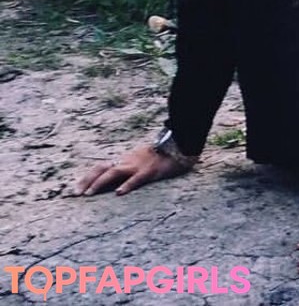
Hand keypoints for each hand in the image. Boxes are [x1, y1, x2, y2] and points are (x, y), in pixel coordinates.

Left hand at [75, 146, 192, 195]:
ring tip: (89, 194)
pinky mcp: (150, 171)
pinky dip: (127, 185)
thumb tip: (114, 183)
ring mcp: (138, 165)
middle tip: (75, 194)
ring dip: (100, 182)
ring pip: (115, 172)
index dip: (87, 177)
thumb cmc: (160, 156)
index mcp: (125, 160)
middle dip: (87, 180)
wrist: (180, 145)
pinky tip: (119, 193)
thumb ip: (128, 169)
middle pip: (103, 168)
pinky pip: (137, 178)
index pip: (101, 166)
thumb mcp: (140, 160)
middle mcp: (128, 161)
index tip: (75, 189)